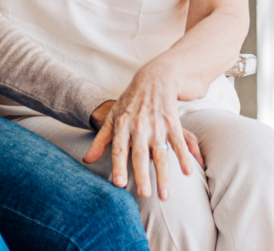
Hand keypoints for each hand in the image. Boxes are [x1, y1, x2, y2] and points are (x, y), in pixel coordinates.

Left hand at [83, 71, 202, 199]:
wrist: (153, 79)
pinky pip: (178, 142)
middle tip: (144, 194)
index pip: (119, 149)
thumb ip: (101, 140)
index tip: (118, 183)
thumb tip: (87, 160)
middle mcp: (139, 127)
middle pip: (140, 155)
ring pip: (160, 154)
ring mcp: (157, 125)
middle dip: (142, 175)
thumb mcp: (112, 118)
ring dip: (163, 175)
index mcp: (122, 125)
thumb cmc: (129, 102)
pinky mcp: (172, 122)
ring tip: (164, 195)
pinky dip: (183, 157)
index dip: (118, 166)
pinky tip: (187, 172)